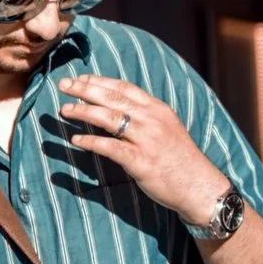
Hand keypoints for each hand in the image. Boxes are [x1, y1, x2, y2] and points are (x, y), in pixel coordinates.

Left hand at [56, 73, 224, 223]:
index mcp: (158, 109)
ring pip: (109, 118)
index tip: (82, 78)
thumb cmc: (181, 159)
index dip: (100, 81)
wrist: (199, 185)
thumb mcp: (167, 128)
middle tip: (64, 85)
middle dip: (85, 89)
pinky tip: (76, 140)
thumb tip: (120, 110)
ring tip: (64, 110)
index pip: (124, 88)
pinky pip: (111, 147)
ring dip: (83, 112)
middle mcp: (152, 120)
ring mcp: (147, 140)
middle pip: (112, 98)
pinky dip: (91, 142)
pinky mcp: (141, 161)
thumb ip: (146, 117)